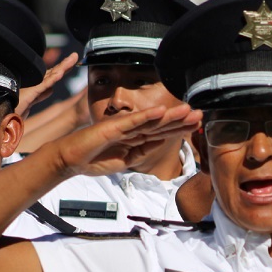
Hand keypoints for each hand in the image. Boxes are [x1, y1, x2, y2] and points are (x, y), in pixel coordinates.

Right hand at [17, 52, 79, 120]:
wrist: (0, 119)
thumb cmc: (12, 111)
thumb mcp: (30, 103)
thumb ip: (40, 95)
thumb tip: (51, 89)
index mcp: (36, 87)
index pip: (51, 76)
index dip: (61, 69)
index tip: (71, 62)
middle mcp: (34, 85)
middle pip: (52, 73)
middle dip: (65, 64)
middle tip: (75, 55)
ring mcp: (32, 88)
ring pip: (51, 76)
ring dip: (63, 67)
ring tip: (74, 58)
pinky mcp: (30, 94)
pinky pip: (44, 85)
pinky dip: (53, 78)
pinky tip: (62, 72)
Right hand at [53, 103, 201, 176]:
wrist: (70, 160)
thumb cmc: (94, 160)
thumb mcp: (125, 160)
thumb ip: (142, 151)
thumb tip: (161, 144)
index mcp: (136, 138)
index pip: (162, 133)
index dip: (180, 128)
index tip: (198, 125)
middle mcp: (132, 130)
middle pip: (161, 124)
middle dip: (182, 120)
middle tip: (201, 114)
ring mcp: (123, 127)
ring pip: (151, 121)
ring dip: (170, 115)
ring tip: (189, 110)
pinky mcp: (112, 127)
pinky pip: (133, 121)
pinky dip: (147, 116)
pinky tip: (162, 111)